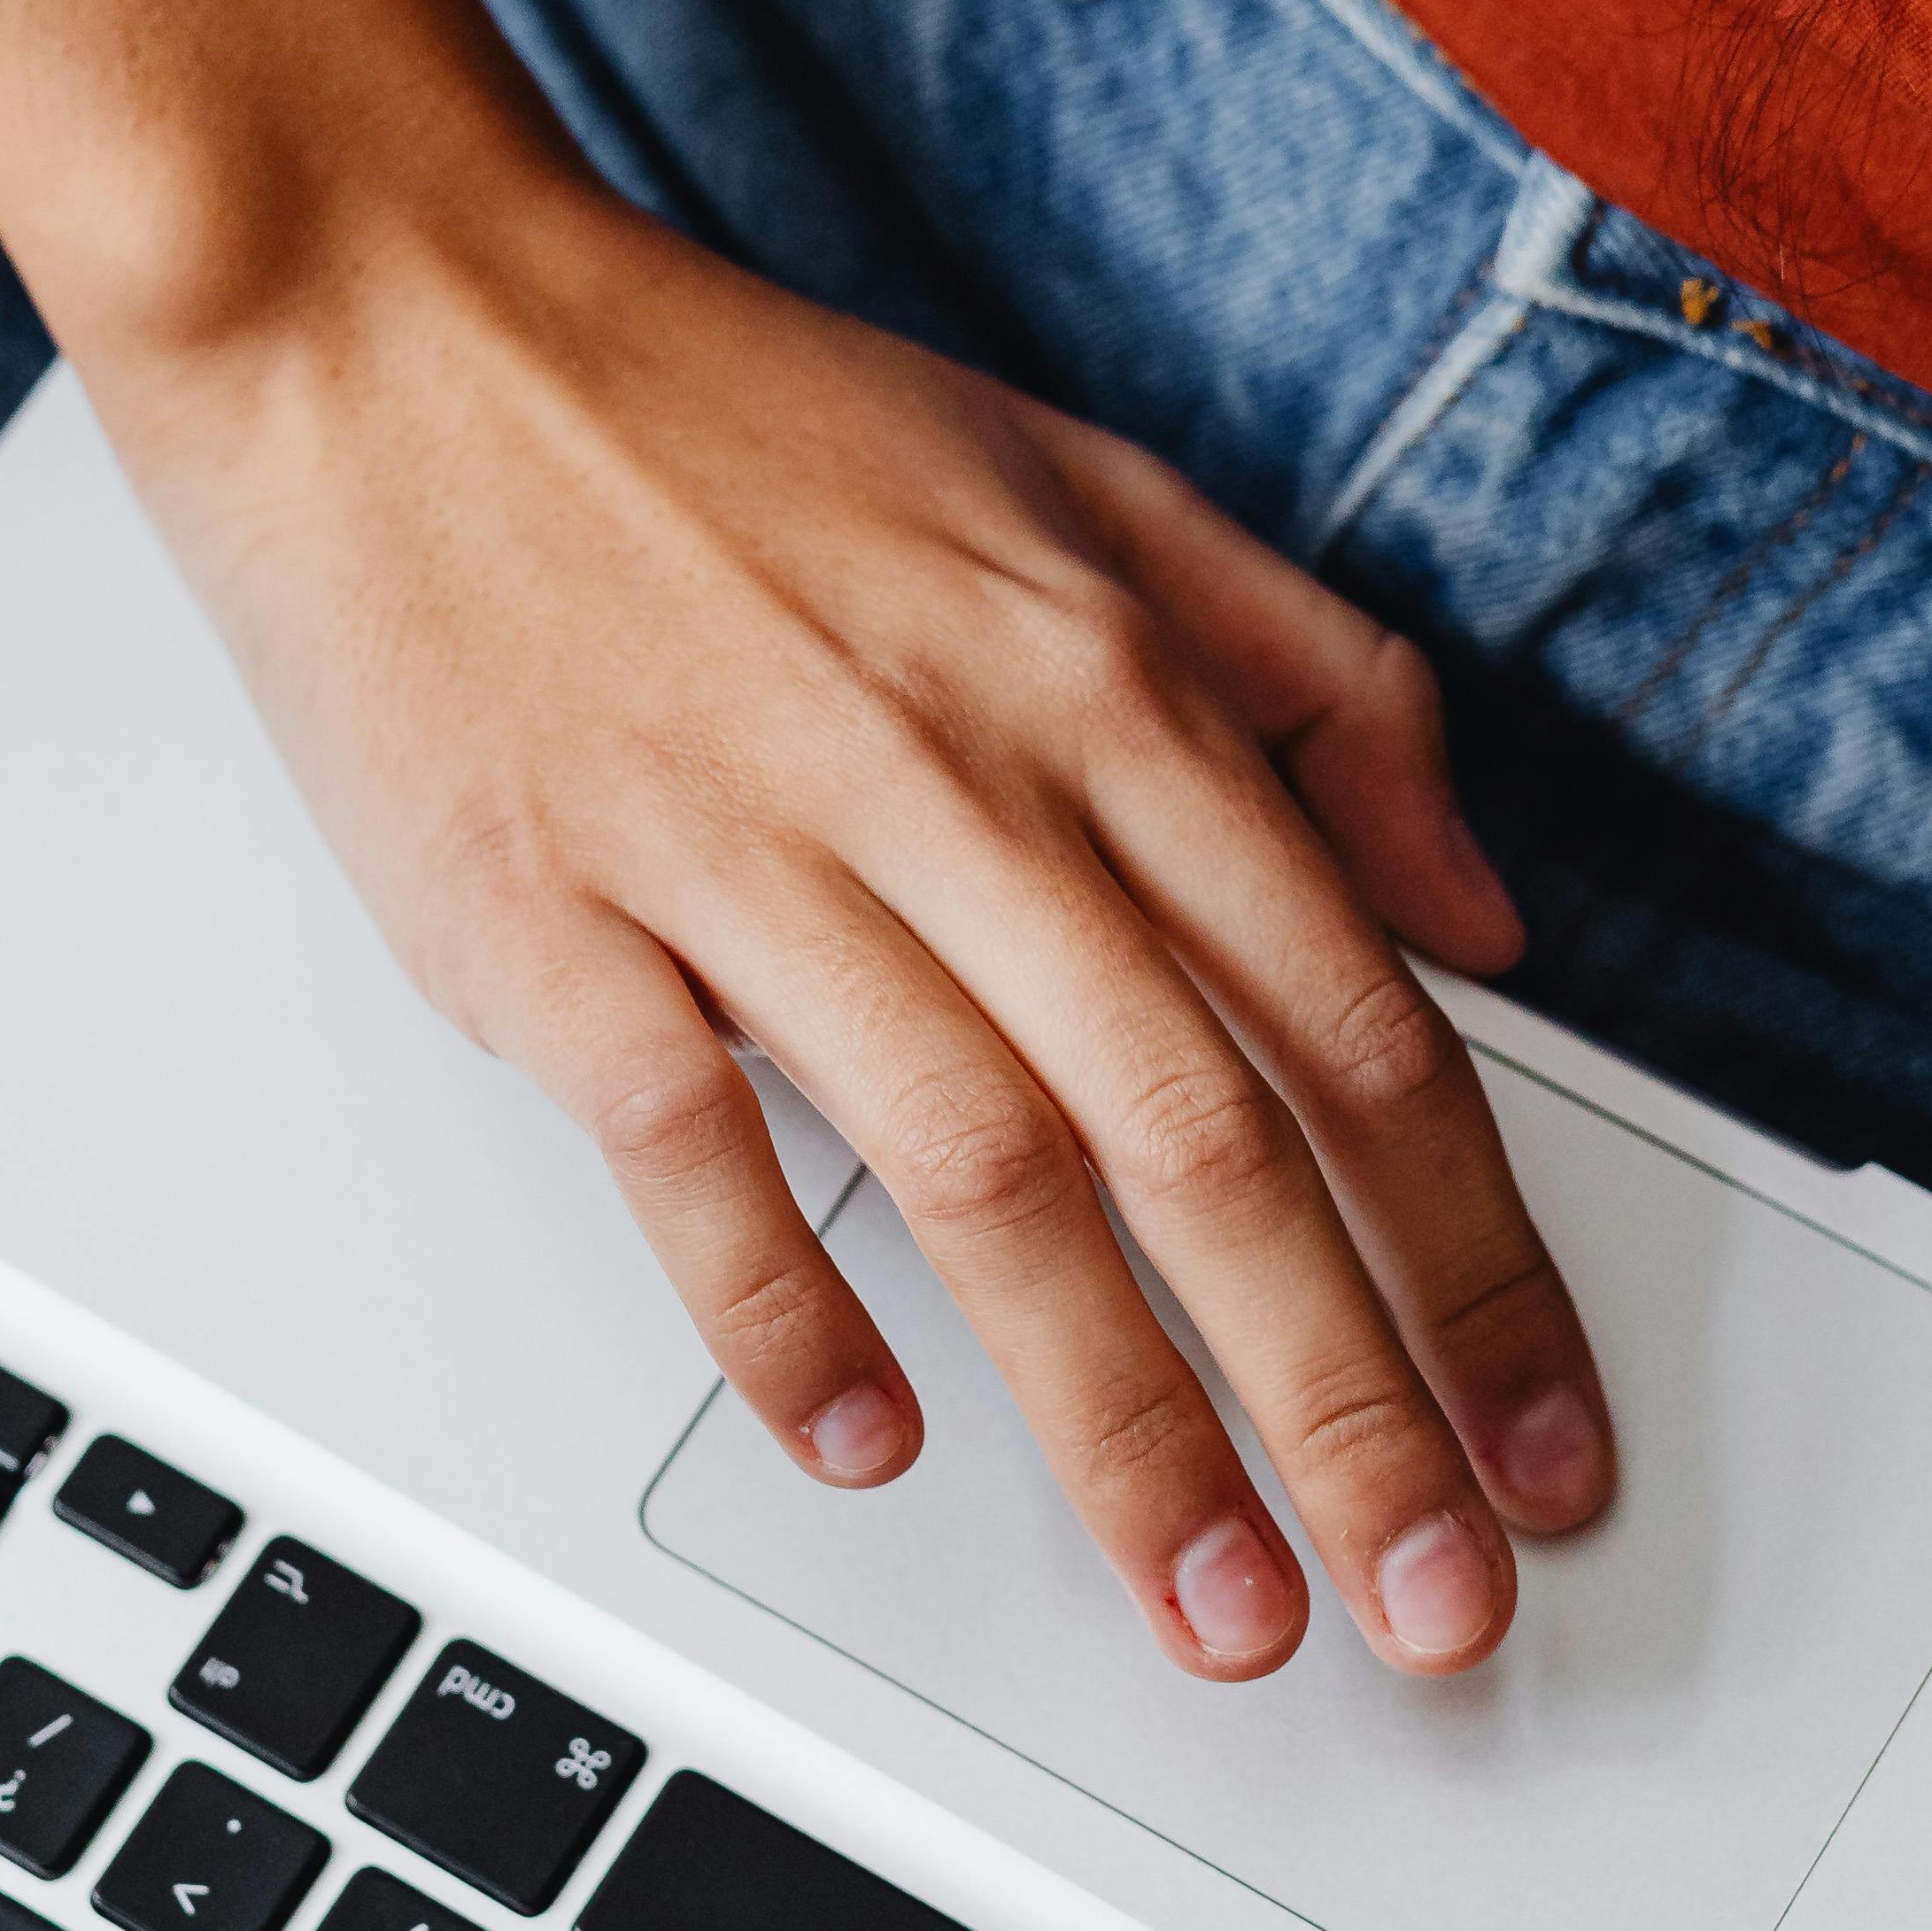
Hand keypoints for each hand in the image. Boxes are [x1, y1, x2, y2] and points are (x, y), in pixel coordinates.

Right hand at [107, 174, 1615, 1677]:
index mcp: (1103, 679)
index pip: (1354, 1022)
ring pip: (986, 1175)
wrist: (392, 321)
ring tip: (1218, 1605)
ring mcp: (741, 846)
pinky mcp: (546, 913)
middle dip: (1348, 1403)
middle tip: (1433, 1608)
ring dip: (1120, 1419)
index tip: (1539, 1441)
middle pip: (1206, 1136)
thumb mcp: (1087, 482)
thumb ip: (1315, 685)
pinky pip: (688, 1146)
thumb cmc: (726, 421)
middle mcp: (951, 769)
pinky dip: (783, 1310)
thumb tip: (1478, 914)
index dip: (1474, 1258)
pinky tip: (872, 1443)